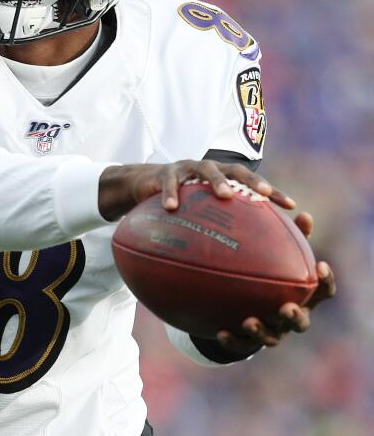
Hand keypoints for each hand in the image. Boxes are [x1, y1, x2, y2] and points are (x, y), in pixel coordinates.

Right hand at [98, 159, 294, 221]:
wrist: (144, 184)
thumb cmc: (178, 204)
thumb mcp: (197, 214)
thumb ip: (216, 229)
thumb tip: (239, 267)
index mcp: (222, 178)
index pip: (252, 184)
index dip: (273, 193)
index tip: (292, 206)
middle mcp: (209, 169)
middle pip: (234, 170)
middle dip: (250, 181)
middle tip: (262, 195)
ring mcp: (187, 168)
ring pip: (206, 170)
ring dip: (217, 181)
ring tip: (225, 195)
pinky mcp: (164, 172)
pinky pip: (169, 182)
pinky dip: (171, 193)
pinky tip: (172, 208)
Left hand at [215, 209, 337, 354]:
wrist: (244, 310)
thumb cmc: (266, 276)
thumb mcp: (277, 258)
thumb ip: (289, 239)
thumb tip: (302, 213)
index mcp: (300, 297)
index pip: (322, 292)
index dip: (326, 282)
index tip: (320, 266)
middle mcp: (289, 317)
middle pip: (300, 322)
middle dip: (295, 317)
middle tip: (286, 307)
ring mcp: (270, 331)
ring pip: (272, 337)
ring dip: (261, 331)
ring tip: (249, 321)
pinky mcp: (247, 342)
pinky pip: (241, 345)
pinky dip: (233, 341)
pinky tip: (221, 332)